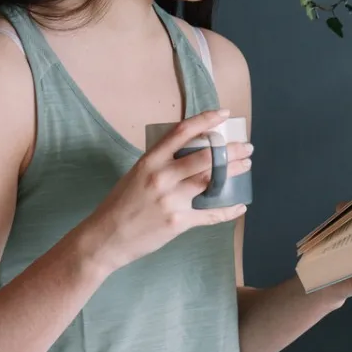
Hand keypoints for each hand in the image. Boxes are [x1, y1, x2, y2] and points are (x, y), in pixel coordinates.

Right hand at [83, 108, 252, 271]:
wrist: (105, 237)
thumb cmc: (120, 205)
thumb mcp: (135, 174)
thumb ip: (160, 163)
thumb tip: (188, 155)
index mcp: (150, 160)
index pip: (182, 132)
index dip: (206, 120)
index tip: (223, 114)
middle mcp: (162, 176)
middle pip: (206, 156)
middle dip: (231, 149)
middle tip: (246, 147)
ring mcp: (171, 200)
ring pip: (212, 180)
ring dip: (234, 171)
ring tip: (246, 165)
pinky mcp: (178, 222)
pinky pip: (210, 215)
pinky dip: (228, 211)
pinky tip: (240, 206)